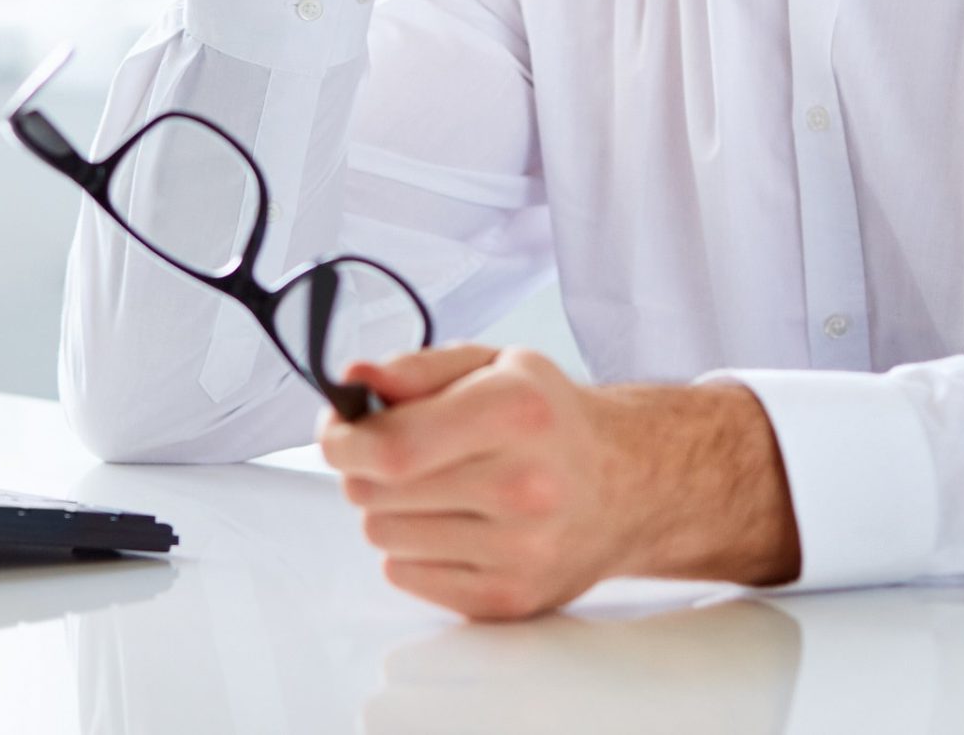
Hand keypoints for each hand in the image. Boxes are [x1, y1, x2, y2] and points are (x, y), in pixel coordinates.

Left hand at [319, 344, 801, 620]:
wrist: (626, 482)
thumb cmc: (549, 420)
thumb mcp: (492, 365)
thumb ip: (416, 368)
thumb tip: (353, 378)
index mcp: (517, 412)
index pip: (392, 447)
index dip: (343, 440)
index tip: (336, 430)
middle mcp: (524, 485)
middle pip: (377, 493)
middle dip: (365, 469)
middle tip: (397, 453)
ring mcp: (520, 551)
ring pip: (383, 535)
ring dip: (391, 509)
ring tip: (439, 488)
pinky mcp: (509, 598)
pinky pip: (405, 576)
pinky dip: (413, 549)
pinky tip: (455, 524)